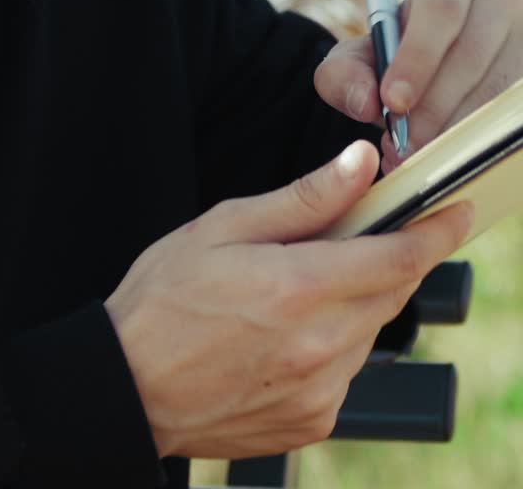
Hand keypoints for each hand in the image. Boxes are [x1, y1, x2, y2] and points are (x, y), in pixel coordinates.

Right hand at [105, 141, 472, 459]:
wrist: (128, 387)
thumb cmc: (164, 299)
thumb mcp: (225, 226)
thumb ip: (305, 198)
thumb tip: (359, 163)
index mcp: (298, 287)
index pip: (398, 257)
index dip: (436, 231)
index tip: (456, 211)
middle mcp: (319, 345)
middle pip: (392, 292)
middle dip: (394, 258)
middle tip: (366, 234)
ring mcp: (319, 391)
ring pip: (371, 330)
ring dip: (357, 299)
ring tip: (298, 286)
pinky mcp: (314, 421)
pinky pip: (348, 369)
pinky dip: (336, 340)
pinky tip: (287, 329)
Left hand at [314, 0, 522, 171]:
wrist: (432, 73)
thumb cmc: (395, 59)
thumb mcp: (358, 59)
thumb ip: (344, 74)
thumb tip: (365, 102)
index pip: (440, 9)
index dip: (417, 57)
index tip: (393, 102)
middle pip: (472, 54)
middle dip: (434, 107)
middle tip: (405, 146)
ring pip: (499, 88)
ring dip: (458, 129)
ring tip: (423, 156)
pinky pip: (515, 112)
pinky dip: (484, 136)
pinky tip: (455, 154)